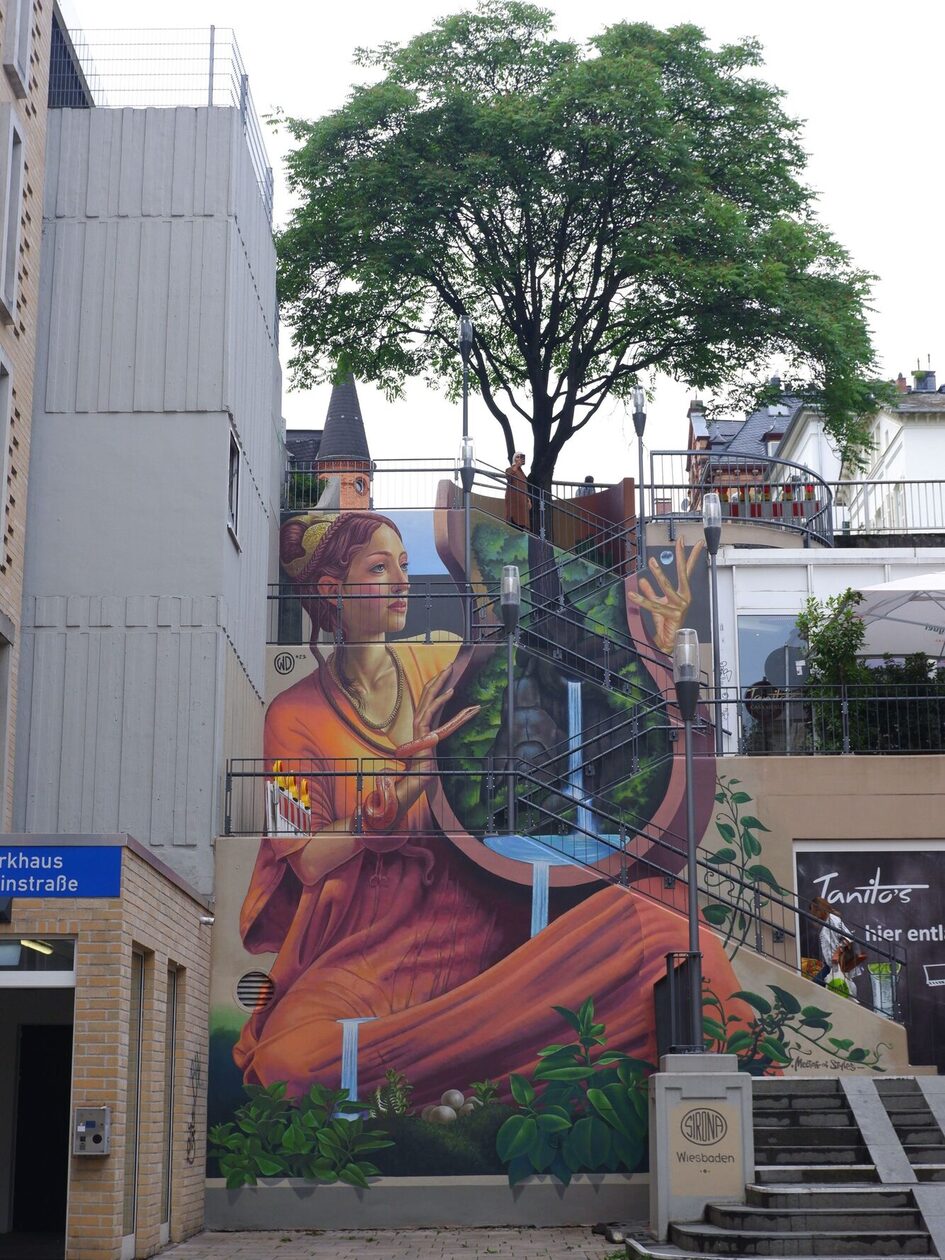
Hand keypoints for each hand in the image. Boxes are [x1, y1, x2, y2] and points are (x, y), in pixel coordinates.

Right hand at [393, 664, 479, 763]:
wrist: (422, 776)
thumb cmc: (432, 760)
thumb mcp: (446, 736)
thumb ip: (456, 722)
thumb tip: (472, 709)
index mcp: (424, 719)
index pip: (429, 696)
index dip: (437, 682)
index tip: (447, 672)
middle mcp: (419, 719)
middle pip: (427, 692)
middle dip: (439, 677)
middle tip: (450, 665)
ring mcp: (418, 724)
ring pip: (428, 697)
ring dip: (439, 683)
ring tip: (448, 672)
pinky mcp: (420, 730)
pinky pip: (430, 711)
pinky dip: (440, 700)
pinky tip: (450, 692)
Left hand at [627, 535, 704, 653]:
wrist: (667, 639)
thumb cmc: (665, 621)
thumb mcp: (656, 603)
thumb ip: (651, 591)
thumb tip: (643, 580)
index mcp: (682, 592)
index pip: (687, 571)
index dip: (690, 556)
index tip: (694, 542)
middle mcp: (684, 597)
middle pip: (683, 573)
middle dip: (682, 556)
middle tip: (680, 542)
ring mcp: (680, 605)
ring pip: (667, 586)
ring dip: (659, 573)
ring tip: (652, 561)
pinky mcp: (672, 614)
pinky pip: (653, 604)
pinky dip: (642, 599)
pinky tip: (632, 594)